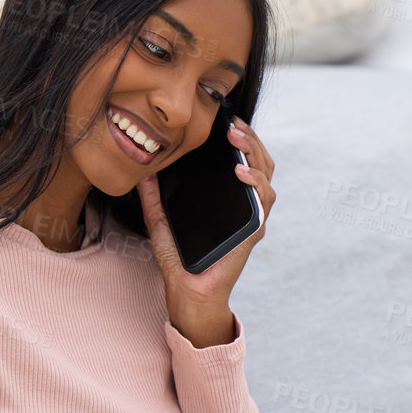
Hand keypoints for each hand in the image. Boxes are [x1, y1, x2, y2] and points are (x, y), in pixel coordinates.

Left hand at [139, 116, 275, 348]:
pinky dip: (256, 182)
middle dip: (249, 137)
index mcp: (229, 198)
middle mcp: (246, 204)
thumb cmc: (179, 260)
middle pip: (260, 160)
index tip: (225, 120)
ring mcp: (253, 217)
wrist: (188, 292)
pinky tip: (240, 171)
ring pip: (267, 174)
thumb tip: (144, 168)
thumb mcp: (160, 220)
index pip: (243, 158)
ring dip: (255, 152)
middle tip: (231, 124)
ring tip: (236, 138)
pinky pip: (264, 200)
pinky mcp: (255, 231)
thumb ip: (153, 196)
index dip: (240, 137)